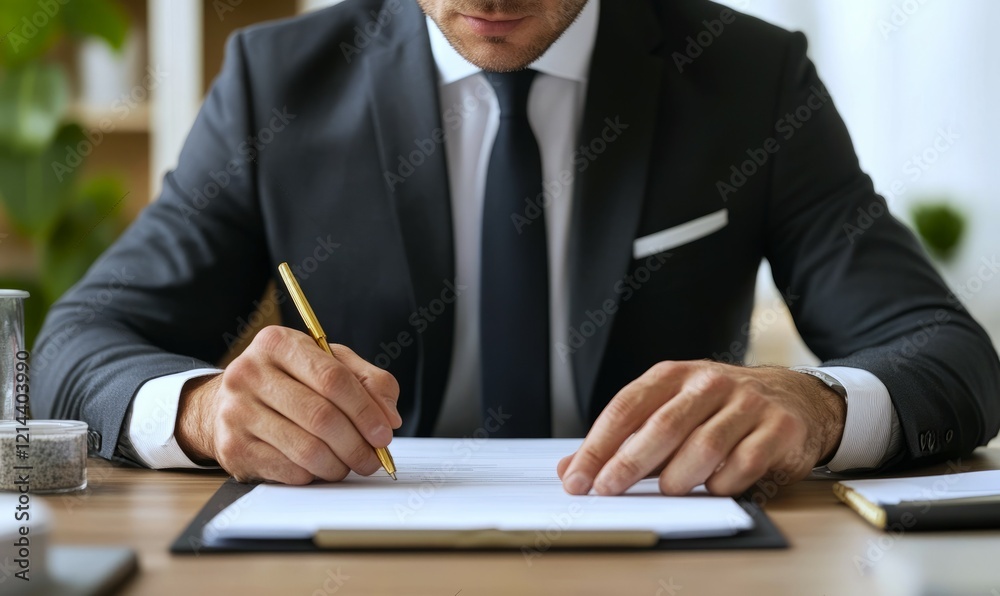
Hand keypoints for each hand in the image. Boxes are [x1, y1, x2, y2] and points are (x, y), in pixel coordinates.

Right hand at [176, 326, 401, 483]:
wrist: (226, 404)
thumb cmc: (288, 381)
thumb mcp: (329, 364)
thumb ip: (368, 381)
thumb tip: (389, 416)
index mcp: (278, 343)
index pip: (333, 378)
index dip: (365, 410)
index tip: (384, 432)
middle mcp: (250, 372)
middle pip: (321, 416)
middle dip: (357, 444)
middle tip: (373, 458)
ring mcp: (237, 411)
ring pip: (306, 449)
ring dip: (339, 464)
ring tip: (351, 465)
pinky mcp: (233, 447)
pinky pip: (288, 470)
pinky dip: (314, 474)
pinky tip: (320, 467)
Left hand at [558, 361, 845, 495]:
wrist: (796, 398)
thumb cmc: (722, 409)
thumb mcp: (669, 411)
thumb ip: (623, 440)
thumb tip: (571, 469)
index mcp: (674, 376)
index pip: (626, 408)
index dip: (598, 445)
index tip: (577, 478)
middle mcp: (709, 383)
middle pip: (661, 426)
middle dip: (628, 463)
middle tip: (607, 490)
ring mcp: (746, 404)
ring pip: (703, 446)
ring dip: (678, 476)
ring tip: (667, 490)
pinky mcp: (778, 428)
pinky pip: (744, 464)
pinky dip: (723, 483)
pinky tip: (715, 487)